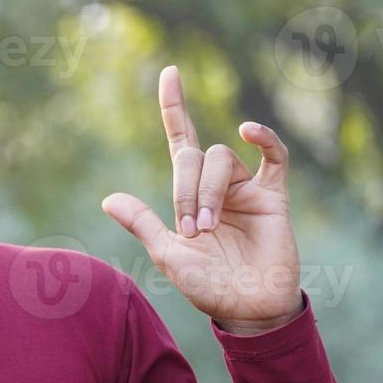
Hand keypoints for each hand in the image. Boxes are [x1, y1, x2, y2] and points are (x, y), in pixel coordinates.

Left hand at [101, 64, 304, 334]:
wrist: (247, 310)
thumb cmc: (208, 286)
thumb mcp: (167, 255)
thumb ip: (143, 223)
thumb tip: (107, 198)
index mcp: (189, 194)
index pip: (180, 140)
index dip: (174, 107)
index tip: (169, 73)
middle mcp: (217, 185)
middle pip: (194, 157)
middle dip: (185, 190)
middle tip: (190, 230)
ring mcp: (246, 188)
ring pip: (222, 159)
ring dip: (209, 192)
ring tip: (208, 230)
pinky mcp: (274, 196)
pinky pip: (273, 156)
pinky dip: (263, 138)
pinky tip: (249, 130)